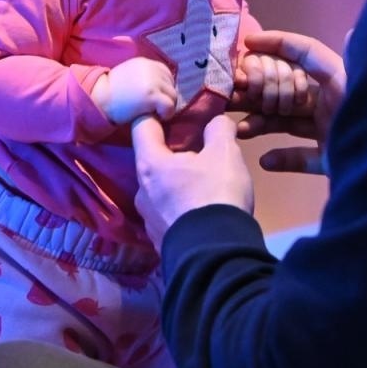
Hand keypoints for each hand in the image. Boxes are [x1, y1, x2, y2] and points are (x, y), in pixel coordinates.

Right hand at [93, 57, 176, 124]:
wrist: (99, 99)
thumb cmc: (111, 91)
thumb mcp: (128, 74)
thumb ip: (144, 75)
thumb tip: (161, 85)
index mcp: (145, 62)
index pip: (166, 73)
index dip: (163, 87)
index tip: (155, 98)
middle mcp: (151, 68)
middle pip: (171, 84)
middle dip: (165, 97)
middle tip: (155, 108)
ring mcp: (152, 81)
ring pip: (172, 96)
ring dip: (166, 106)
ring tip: (155, 113)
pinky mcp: (152, 95)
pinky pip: (170, 106)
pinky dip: (167, 114)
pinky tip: (158, 117)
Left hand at [131, 115, 253, 249]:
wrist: (217, 256)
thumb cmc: (216, 195)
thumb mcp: (226, 154)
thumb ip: (218, 130)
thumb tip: (215, 122)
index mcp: (150, 164)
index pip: (142, 125)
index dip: (158, 113)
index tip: (177, 111)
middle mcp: (140, 191)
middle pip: (153, 161)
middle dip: (174, 153)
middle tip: (200, 151)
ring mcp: (148, 220)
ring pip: (161, 191)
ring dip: (179, 184)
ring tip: (205, 186)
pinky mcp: (160, 242)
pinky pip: (169, 216)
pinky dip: (182, 209)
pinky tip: (203, 212)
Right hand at [234, 30, 345, 175]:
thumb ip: (358, 62)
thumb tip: (352, 33)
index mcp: (341, 80)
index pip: (307, 53)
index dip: (279, 43)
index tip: (248, 42)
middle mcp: (336, 102)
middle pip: (289, 90)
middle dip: (259, 91)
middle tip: (231, 94)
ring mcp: (334, 131)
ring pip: (291, 123)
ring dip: (264, 124)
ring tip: (239, 129)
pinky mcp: (335, 159)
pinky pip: (305, 157)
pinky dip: (285, 158)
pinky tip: (266, 161)